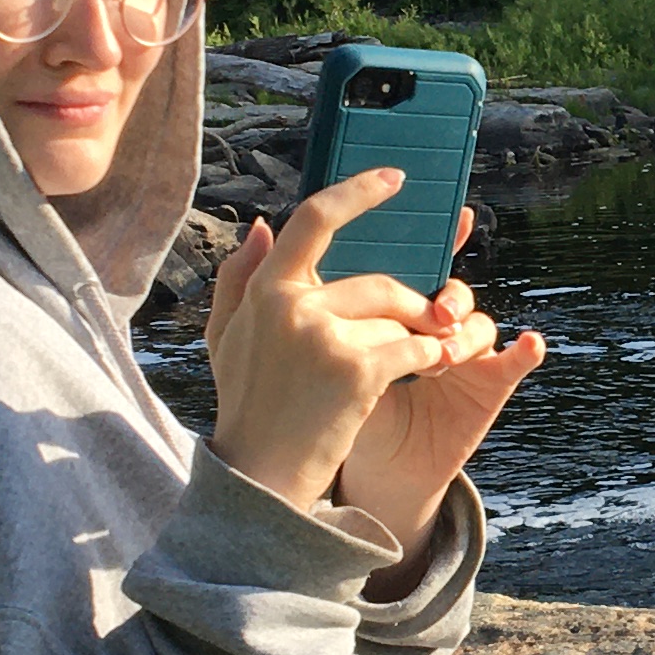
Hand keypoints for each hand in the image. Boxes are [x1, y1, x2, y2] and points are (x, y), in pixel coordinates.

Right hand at [204, 181, 542, 564]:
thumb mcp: (226, 336)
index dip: (358, 193)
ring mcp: (323, 336)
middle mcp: (290, 304)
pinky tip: (428, 367)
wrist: (261, 475)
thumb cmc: (248, 404)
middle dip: (408, 305)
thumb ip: (240, 278)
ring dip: (418, 334)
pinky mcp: (356, 370)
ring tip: (424, 354)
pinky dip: (429, 356)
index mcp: (264, 288)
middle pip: (376, 282)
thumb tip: (263, 226)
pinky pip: (413, 346)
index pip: (314, 220)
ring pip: (397, 315)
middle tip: (423, 323)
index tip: (394, 179)